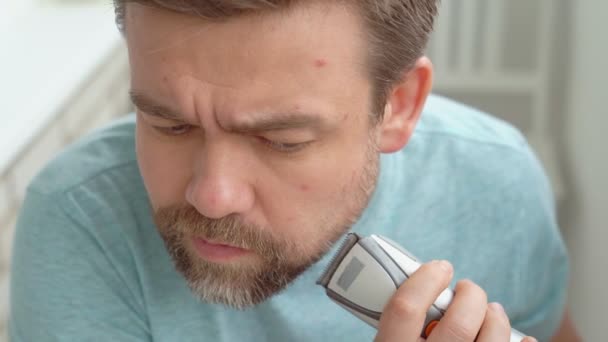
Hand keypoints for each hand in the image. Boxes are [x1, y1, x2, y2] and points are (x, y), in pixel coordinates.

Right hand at [374, 260, 537, 341]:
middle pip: (459, 324)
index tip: (439, 267)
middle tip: (467, 288)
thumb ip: (393, 325)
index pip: (405, 308)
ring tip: (491, 311)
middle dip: (470, 296)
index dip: (425, 280)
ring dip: (495, 317)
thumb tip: (400, 281)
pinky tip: (522, 339)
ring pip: (490, 340)